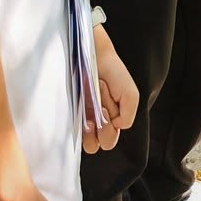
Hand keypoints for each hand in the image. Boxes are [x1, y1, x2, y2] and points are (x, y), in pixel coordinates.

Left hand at [84, 28, 137, 153]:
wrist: (94, 55)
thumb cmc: (113, 73)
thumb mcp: (130, 94)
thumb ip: (129, 114)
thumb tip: (118, 126)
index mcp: (110, 120)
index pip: (109, 140)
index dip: (109, 131)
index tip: (108, 109)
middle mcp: (95, 122)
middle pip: (97, 144)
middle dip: (102, 129)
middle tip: (102, 107)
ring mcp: (81, 117)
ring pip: (84, 140)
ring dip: (90, 127)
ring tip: (91, 106)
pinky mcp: (69, 111)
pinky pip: (72, 128)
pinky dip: (78, 120)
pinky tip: (82, 103)